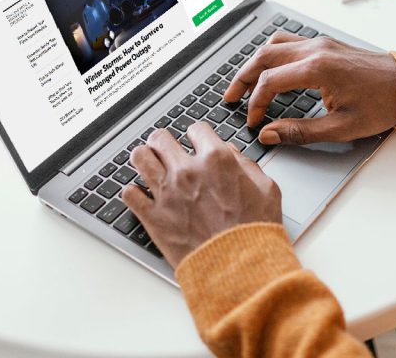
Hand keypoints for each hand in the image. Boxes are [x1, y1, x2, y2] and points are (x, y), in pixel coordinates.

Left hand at [122, 123, 281, 266]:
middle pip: (160, 138)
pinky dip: (133, 192)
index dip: (197, 135)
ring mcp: (167, 193)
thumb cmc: (255, 231)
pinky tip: (140, 194)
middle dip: (164, 141)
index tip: (196, 141)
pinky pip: (129, 194)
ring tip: (148, 162)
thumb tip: (232, 155)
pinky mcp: (153, 217)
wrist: (239, 266)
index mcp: (216, 160)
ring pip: (140, 158)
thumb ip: (246, 165)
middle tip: (165, 148)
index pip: (197, 129)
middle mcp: (188, 171)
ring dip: (144, 157)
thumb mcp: (266, 189)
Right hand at [223, 31, 395, 144]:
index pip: (269, 82)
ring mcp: (320, 43)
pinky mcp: (326, 44)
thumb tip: (270, 134)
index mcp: (317, 69)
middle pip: (264, 57)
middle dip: (243, 78)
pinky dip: (272, 54)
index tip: (254, 121)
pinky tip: (269, 70)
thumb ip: (300, 132)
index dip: (255, 104)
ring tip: (244, 84)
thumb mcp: (341, 128)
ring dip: (255, 63)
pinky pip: (289, 42)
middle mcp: (315, 50)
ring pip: (274, 45)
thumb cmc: (382, 105)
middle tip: (230, 98)